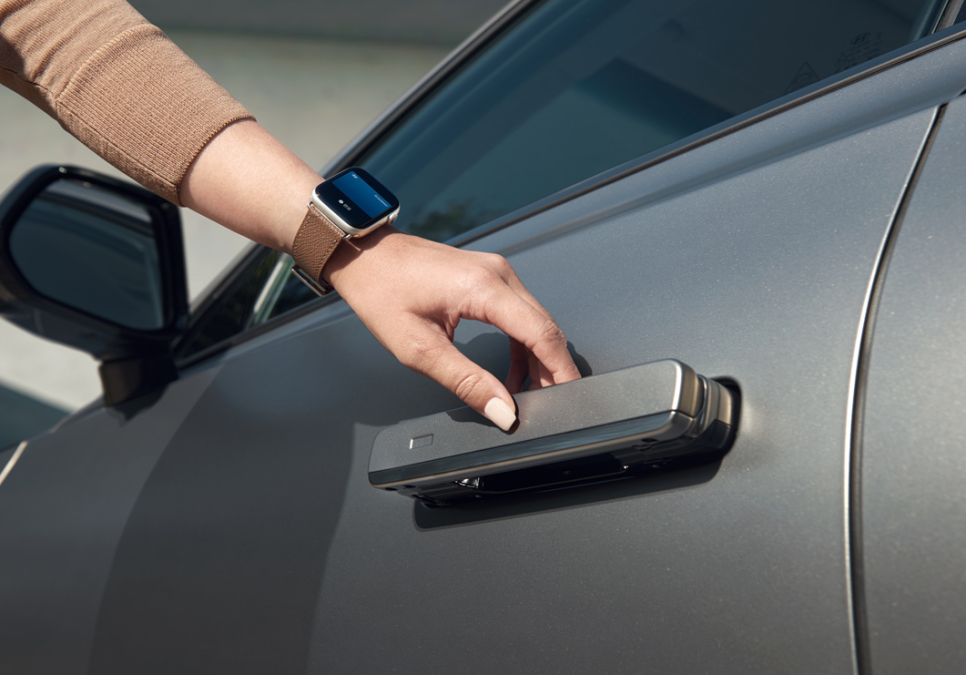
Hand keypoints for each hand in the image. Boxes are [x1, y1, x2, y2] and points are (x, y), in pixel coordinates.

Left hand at [326, 227, 580, 429]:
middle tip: (548, 404)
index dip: (560, 370)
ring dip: (537, 359)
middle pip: (546, 327)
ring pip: (536, 321)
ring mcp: (496, 273)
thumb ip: (467, 382)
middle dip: (553, 369)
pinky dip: (523, 344)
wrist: (365, 255)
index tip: (569, 397)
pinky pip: (520, 314)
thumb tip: (503, 411)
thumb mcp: (419, 349)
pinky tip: (513, 370)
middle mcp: (498, 274)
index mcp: (484, 288)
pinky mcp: (490, 277)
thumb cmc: (382, 291)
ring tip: (528, 394)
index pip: (542, 333)